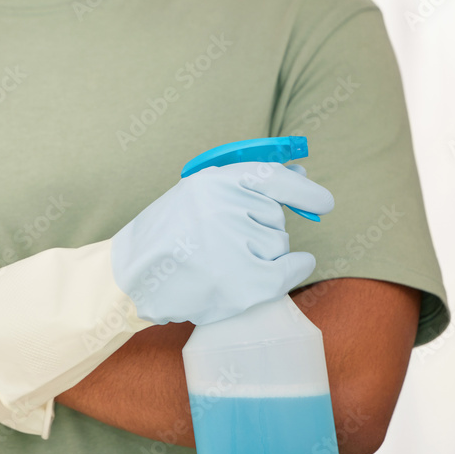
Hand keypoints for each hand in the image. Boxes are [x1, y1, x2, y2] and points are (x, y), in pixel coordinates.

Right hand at [111, 161, 333, 324]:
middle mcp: (223, 209)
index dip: (302, 188)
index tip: (324, 203)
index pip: (270, 176)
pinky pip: (286, 272)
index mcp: (212, 182)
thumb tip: (300, 170)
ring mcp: (231, 246)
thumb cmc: (167, 235)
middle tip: (226, 242)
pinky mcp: (238, 282)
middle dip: (262, 229)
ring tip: (225, 260)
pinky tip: (296, 268)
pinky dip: (295, 270)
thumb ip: (243, 186)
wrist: (129, 278)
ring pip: (279, 244)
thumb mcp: (197, 196)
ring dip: (265, 253)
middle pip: (275, 216)